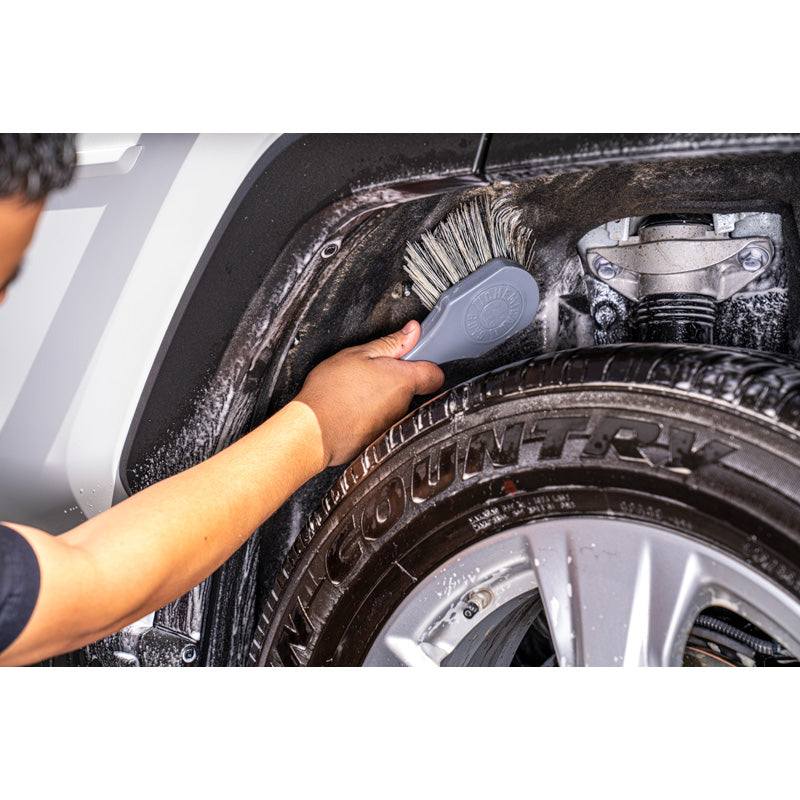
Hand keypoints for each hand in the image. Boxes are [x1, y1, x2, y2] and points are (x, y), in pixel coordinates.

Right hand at [294, 321, 444, 466]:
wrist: (312, 431)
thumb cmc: (330, 393)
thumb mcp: (358, 354)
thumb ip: (390, 343)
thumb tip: (412, 330)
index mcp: (402, 381)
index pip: (435, 374)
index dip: (426, 365)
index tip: (412, 361)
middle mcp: (402, 406)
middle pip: (411, 390)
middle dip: (395, 380)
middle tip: (371, 373)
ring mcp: (391, 425)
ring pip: (394, 407)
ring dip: (381, 399)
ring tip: (356, 392)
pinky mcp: (379, 440)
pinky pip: (380, 423)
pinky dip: (369, 416)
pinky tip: (351, 410)